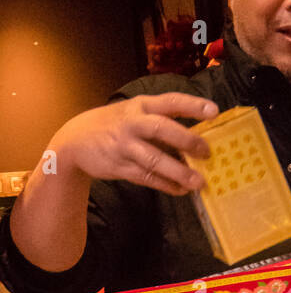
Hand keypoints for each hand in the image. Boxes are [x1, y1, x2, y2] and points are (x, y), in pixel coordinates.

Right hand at [53, 92, 218, 196]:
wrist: (75, 141)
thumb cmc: (115, 125)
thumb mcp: (134, 114)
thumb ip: (161, 123)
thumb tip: (197, 141)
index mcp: (141, 105)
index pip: (170, 101)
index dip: (193, 105)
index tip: (214, 111)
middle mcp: (133, 123)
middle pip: (161, 128)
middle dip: (186, 140)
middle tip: (207, 152)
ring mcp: (125, 146)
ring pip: (154, 159)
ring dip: (178, 171)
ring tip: (198, 182)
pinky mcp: (119, 167)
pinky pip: (146, 177)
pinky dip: (165, 185)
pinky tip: (181, 190)